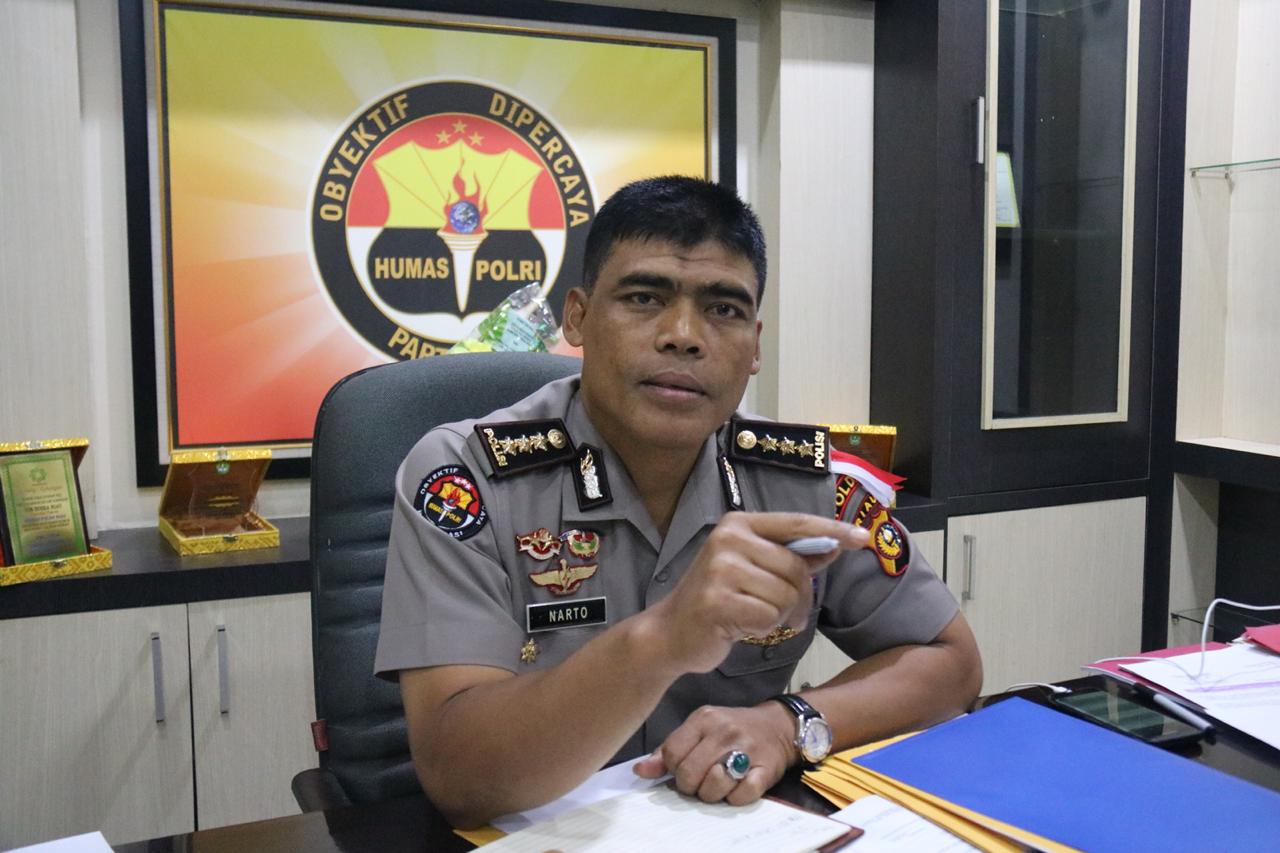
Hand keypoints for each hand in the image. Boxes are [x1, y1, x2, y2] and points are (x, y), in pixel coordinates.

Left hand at [633, 702, 796, 804]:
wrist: (778, 726)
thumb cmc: (732, 729)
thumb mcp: (699, 729)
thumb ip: (669, 749)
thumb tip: (641, 771)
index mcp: (704, 719)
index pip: (672, 753)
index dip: (674, 769)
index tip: (684, 768)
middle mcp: (724, 732)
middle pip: (689, 774)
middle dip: (690, 786)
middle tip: (700, 781)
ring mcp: (746, 749)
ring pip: (712, 787)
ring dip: (712, 794)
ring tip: (718, 784)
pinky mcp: (765, 769)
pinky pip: (741, 796)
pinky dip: (735, 798)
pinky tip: (736, 787)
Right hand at [645, 512, 867, 674]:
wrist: (670, 632)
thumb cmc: (718, 599)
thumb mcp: (754, 570)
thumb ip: (790, 557)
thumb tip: (835, 545)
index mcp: (739, 524)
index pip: (796, 524)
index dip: (832, 531)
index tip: (862, 539)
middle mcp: (728, 539)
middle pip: (796, 567)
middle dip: (799, 597)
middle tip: (784, 614)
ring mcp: (719, 569)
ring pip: (785, 595)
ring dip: (779, 615)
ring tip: (753, 616)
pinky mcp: (716, 600)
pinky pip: (768, 617)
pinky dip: (763, 628)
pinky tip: (741, 626)